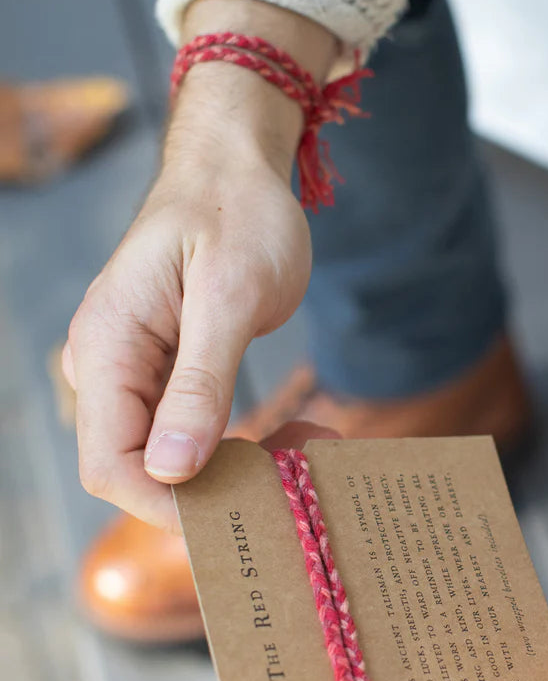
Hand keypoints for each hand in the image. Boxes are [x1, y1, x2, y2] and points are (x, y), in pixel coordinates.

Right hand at [63, 0, 338, 530]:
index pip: (110, 465)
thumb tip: (172, 468)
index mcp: (109, 347)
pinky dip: (245, 446)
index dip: (170, 505)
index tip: (247, 509)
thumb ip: (200, 382)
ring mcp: (142, 372)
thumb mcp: (229, 294)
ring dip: (240, 469)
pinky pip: (198, 432)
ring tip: (307, 445)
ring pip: (176, 457)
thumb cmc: (236, 212)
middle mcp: (111, 367)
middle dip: (218, 489)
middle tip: (297, 468)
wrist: (239, 170)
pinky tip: (293, 436)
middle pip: (142, 470)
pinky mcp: (175, 372)